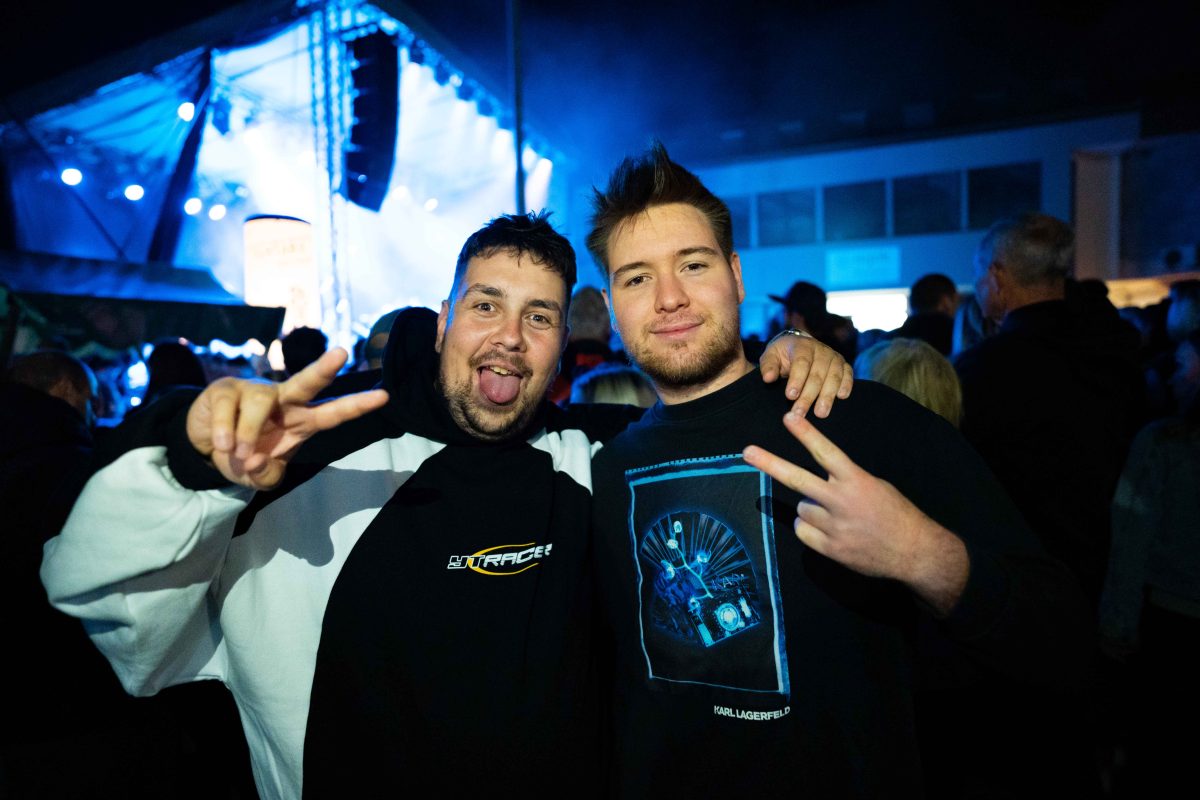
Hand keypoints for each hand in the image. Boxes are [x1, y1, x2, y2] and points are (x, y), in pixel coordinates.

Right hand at [186, 348, 388, 489]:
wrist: (206, 443)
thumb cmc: (245, 456)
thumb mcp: (260, 477)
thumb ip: (266, 477)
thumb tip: (256, 462)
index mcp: (301, 421)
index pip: (334, 413)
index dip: (357, 405)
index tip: (384, 396)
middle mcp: (283, 401)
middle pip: (306, 382)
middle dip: (324, 369)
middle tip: (341, 353)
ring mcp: (253, 391)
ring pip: (260, 401)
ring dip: (249, 432)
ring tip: (239, 454)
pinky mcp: (225, 390)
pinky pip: (227, 409)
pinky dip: (223, 432)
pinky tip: (221, 446)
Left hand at [743, 410, 967, 614]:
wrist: (914, 552)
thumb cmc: (896, 514)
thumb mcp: (876, 487)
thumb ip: (846, 481)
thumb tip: (820, 481)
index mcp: (856, 481)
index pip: (826, 452)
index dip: (806, 435)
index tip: (788, 418)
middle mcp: (841, 501)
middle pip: (797, 479)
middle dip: (770, 464)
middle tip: (747, 452)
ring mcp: (833, 526)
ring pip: (803, 509)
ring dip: (812, 510)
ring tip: (837, 517)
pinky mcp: (829, 548)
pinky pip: (803, 532)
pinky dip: (811, 530)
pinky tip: (830, 532)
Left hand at [758, 332, 852, 417]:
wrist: (799, 346)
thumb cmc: (783, 355)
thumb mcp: (771, 356)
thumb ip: (768, 366)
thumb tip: (768, 378)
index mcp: (802, 346)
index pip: (801, 363)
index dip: (797, 380)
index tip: (790, 396)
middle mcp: (821, 350)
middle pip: (817, 374)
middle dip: (808, 395)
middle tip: (800, 413)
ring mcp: (834, 357)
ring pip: (833, 377)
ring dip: (827, 396)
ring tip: (820, 413)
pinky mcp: (843, 365)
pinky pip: (848, 374)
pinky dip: (846, 385)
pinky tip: (841, 397)